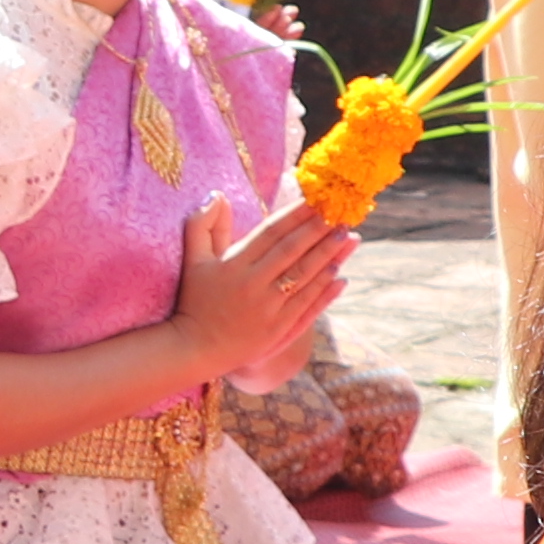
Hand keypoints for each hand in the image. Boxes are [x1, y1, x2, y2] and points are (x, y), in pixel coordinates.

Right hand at [173, 195, 350, 395]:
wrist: (196, 348)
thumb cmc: (195, 300)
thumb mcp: (193, 260)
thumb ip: (201, 225)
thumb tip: (216, 195)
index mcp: (235, 264)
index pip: (272, 232)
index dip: (296, 214)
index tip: (316, 199)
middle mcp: (253, 284)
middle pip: (293, 251)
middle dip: (319, 230)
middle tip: (341, 212)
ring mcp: (268, 308)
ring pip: (304, 276)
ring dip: (329, 256)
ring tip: (349, 237)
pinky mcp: (278, 330)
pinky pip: (307, 306)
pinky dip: (325, 291)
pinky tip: (342, 277)